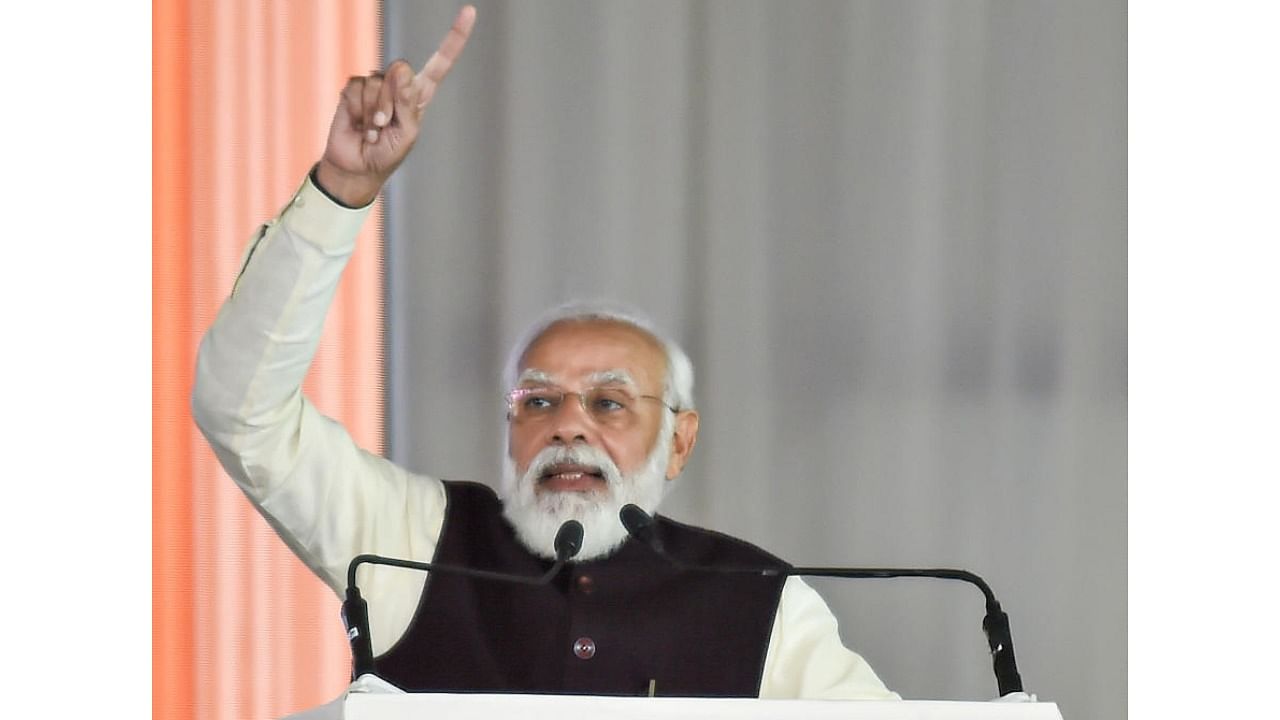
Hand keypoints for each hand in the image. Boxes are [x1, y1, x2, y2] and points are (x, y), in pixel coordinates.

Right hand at [316, 5, 476, 206]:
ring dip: (374, 110)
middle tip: (386, 123)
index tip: (470, 11)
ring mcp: (375, 85)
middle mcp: (398, 84)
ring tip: (373, 129)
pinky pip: (357, 87)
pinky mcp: (353, 89)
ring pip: (377, 81)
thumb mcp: (406, 134)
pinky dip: (359, 110)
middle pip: (400, 68)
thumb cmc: (387, 154)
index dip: (455, 38)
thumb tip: (399, 71)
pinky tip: (360, 125)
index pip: (441, 62)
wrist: (357, 167)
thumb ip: (407, 104)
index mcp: (420, 94)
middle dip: (392, 99)